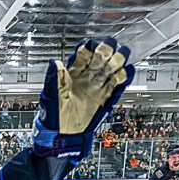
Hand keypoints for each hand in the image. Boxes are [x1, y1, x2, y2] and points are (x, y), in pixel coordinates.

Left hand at [33, 37, 133, 158]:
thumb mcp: (51, 95)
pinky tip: (127, 71)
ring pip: (110, 70)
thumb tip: (55, 62)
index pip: (84, 55)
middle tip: (111, 48)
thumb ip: (55, 78)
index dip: (89, 48)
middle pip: (100, 59)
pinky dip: (123, 79)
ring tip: (123, 55)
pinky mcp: (103, 99)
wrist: (62, 135)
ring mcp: (95, 88)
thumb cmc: (53, 116)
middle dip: (106, 51)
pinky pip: (116, 86)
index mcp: (72, 75)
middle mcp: (85, 79)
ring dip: (117, 62)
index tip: (93, 44)